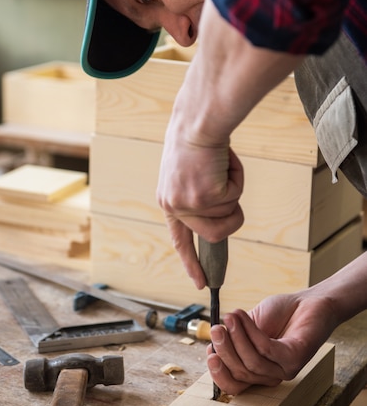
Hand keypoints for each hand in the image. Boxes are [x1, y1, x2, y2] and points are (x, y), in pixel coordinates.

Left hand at [157, 138, 243, 288]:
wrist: (197, 121)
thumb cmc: (197, 141)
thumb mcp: (191, 174)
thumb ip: (199, 196)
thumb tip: (221, 214)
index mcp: (168, 200)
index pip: (179, 240)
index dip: (191, 262)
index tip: (201, 283)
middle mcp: (173, 206)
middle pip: (214, 235)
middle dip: (232, 218)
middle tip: (230, 189)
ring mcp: (187, 204)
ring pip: (229, 216)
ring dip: (234, 191)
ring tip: (221, 166)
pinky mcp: (203, 197)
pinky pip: (236, 198)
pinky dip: (237, 178)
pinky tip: (223, 160)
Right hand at [207, 291, 337, 394]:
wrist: (308, 301)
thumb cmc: (280, 313)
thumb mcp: (248, 325)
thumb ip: (233, 336)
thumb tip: (211, 345)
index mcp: (258, 371)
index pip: (235, 385)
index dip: (219, 374)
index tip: (208, 353)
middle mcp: (271, 375)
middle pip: (241, 374)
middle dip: (225, 351)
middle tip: (216, 328)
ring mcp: (285, 369)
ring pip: (253, 362)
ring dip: (237, 337)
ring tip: (230, 316)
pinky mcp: (296, 357)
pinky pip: (267, 349)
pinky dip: (251, 332)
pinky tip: (243, 316)